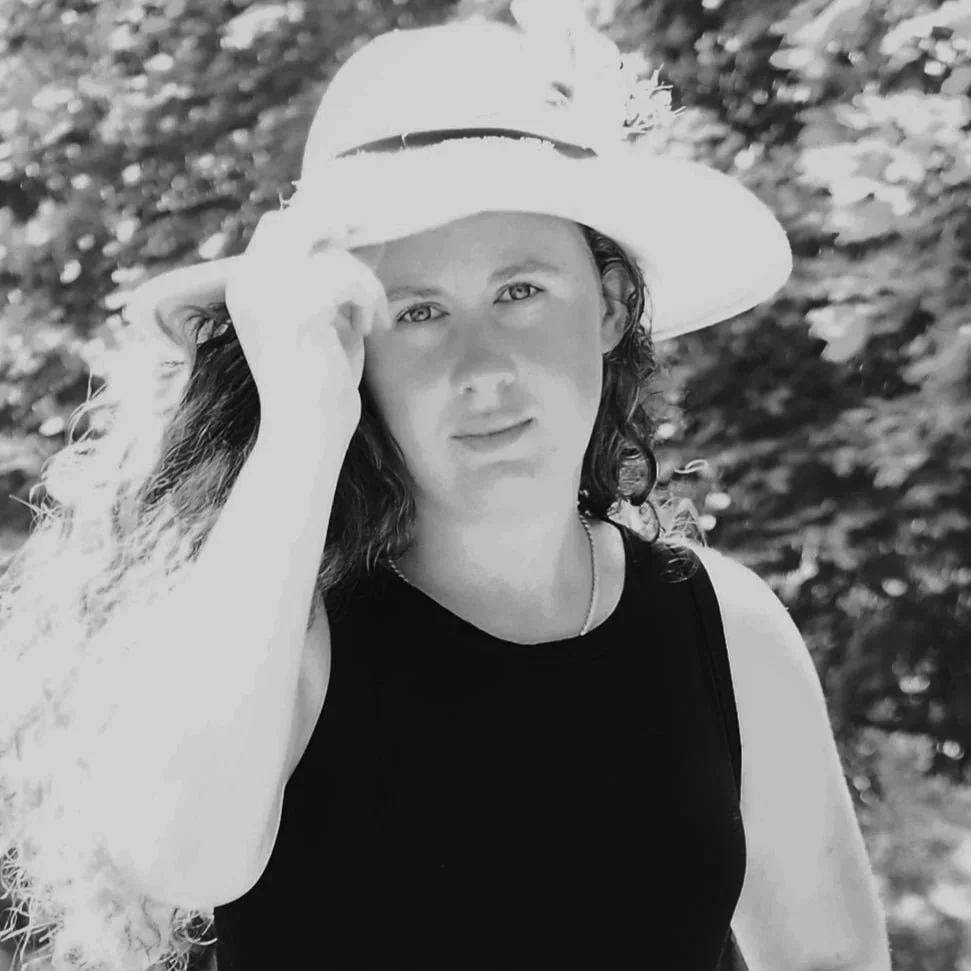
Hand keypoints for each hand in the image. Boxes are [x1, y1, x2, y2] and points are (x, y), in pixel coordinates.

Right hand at [224, 209, 390, 440]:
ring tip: (369, 321)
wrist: (306, 431)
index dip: (315, 223)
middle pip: (297, 225)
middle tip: (363, 230)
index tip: (349, 228)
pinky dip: (367, 301)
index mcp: (244, 289)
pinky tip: (368, 328)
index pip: (276, 230)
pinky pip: (347, 280)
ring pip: (332, 257)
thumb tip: (348, 248)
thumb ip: (322, 286)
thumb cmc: (317, 387)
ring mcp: (270, 293)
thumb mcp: (317, 324)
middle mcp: (249, 284)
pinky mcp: (300, 307)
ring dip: (363, 285)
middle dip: (335, 225)